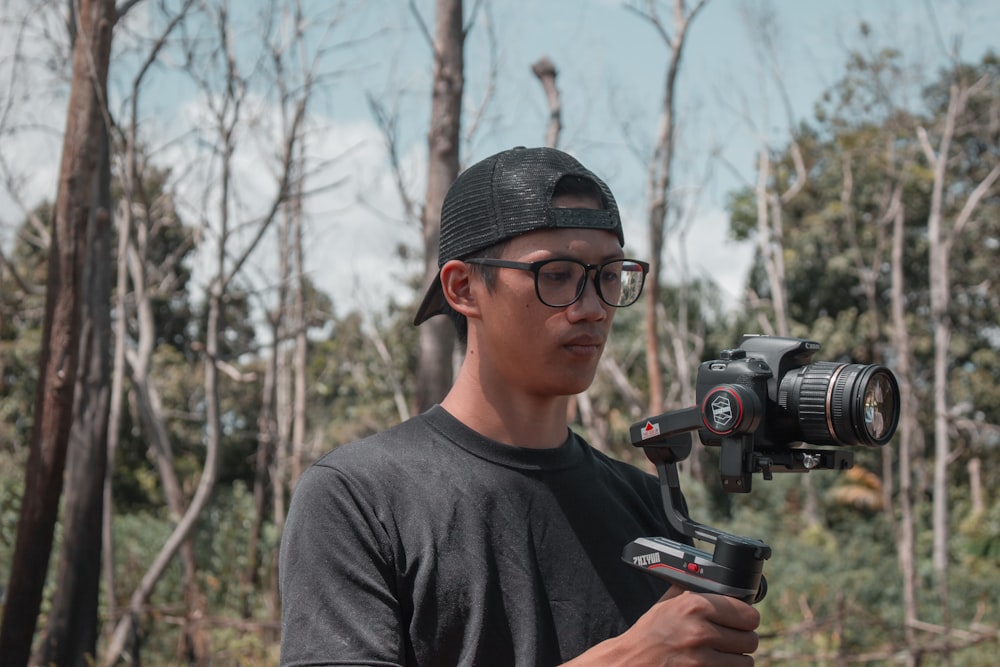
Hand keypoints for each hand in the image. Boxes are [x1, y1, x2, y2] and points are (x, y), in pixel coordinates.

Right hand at [565, 585, 759, 665]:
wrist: (631, 662)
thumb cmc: (649, 633)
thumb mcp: (668, 603)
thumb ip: (691, 591)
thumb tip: (713, 580)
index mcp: (695, 606)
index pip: (748, 613)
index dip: (745, 617)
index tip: (741, 619)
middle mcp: (700, 631)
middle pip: (750, 638)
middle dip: (742, 638)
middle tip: (730, 637)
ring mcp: (702, 658)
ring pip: (745, 660)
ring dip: (737, 657)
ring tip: (722, 652)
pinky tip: (716, 662)